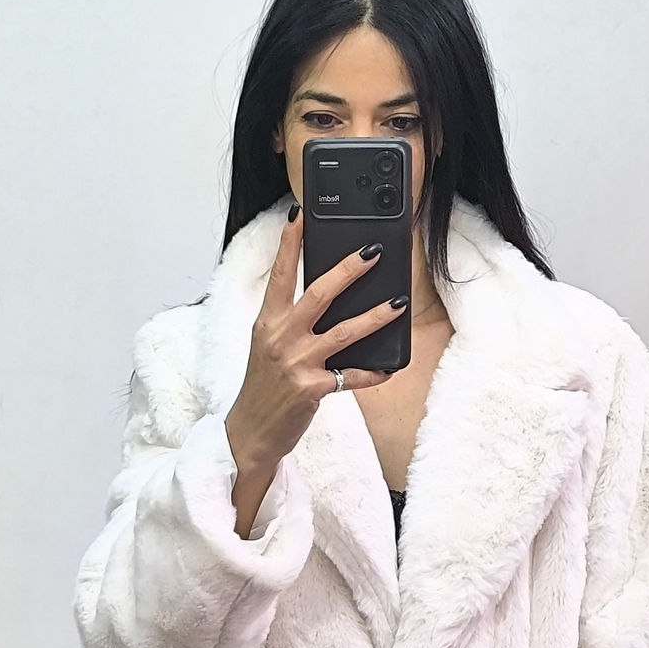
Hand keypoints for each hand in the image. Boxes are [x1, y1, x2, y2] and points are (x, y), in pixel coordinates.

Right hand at [225, 205, 404, 493]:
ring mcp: (296, 363)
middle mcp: (280, 338)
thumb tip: (326, 297)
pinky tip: (391, 366)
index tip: (299, 216)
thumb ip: (289, 322)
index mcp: (267, 323)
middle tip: (372, 252)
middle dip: (348, 270)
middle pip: (318, 295)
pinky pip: (350, 377)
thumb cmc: (264, 388)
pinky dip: (373, 373)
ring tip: (397, 303)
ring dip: (375, 317)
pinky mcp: (311, 389)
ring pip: (343, 333)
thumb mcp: (267, 347)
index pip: (279, 275)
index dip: (289, 244)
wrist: (250, 432)